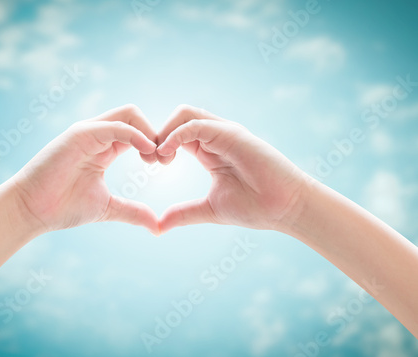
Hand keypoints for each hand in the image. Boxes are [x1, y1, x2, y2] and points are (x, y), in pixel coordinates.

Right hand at [10, 105, 159, 233]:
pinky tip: (146, 152)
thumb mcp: (107, 208)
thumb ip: (132, 212)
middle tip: (165, 160)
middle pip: (135, 116)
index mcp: (105, 148)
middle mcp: (97, 135)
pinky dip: (135, 135)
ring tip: (156, 158)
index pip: (138, 132)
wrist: (31, 211)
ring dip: (149, 132)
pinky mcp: (79, 134)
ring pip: (128, 114)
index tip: (165, 164)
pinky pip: (115, 126)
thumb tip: (157, 226)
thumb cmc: (63, 207)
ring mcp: (88, 132)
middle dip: (156, 133)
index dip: (156, 144)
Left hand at [156, 105, 309, 232]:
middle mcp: (216, 136)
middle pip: (177, 118)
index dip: (159, 145)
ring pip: (185, 114)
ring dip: (165, 131)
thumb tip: (159, 225)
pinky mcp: (232, 134)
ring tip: (159, 157)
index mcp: (208, 150)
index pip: (176, 134)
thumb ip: (184, 213)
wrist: (285, 209)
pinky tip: (167, 153)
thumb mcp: (209, 209)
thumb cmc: (255, 208)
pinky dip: (176, 135)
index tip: (149, 166)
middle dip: (157, 134)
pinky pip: (197, 124)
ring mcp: (225, 133)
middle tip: (150, 160)